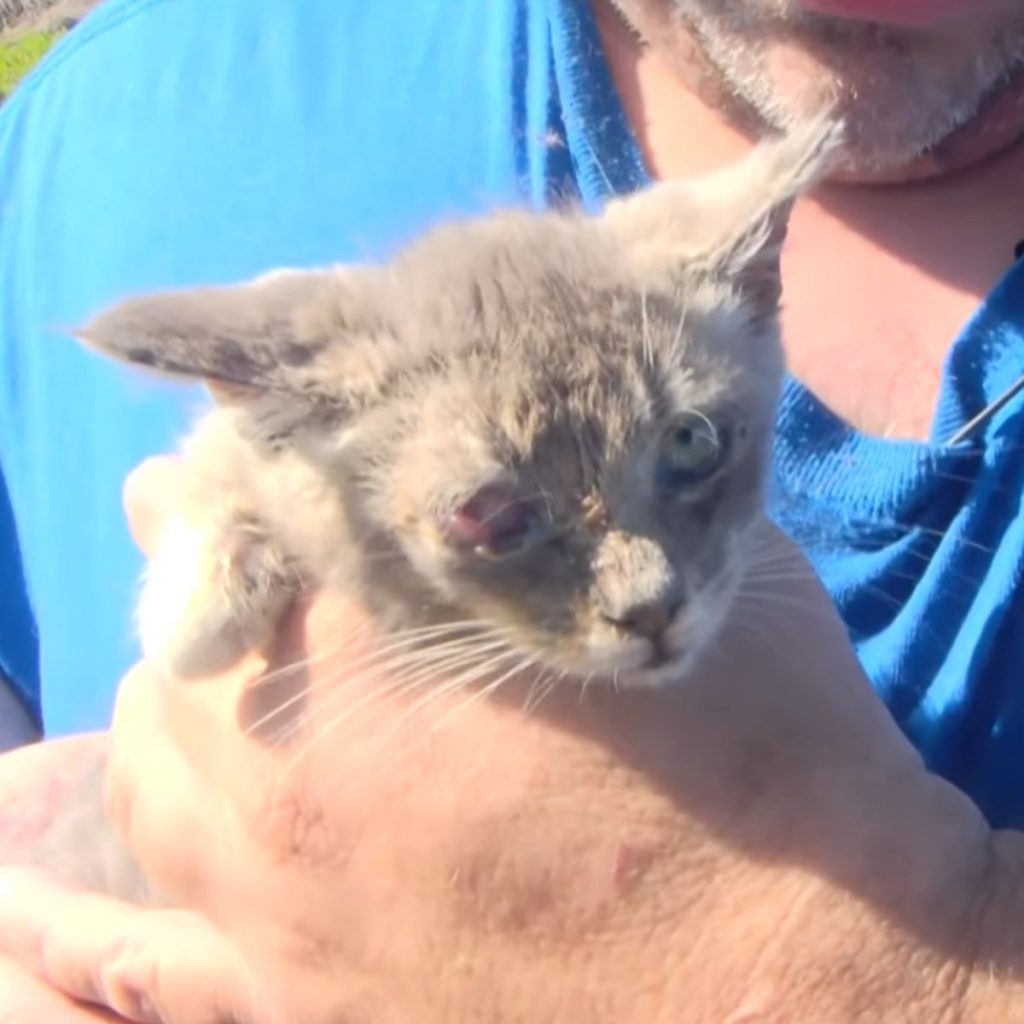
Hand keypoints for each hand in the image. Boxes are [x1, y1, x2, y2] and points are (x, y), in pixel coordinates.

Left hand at [0, 456, 1003, 1021]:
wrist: (819, 978)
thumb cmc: (771, 757)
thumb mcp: (681, 588)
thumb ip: (577, 518)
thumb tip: (524, 475)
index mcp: (397, 642)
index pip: (259, 502)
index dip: (262, 456)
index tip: (271, 435)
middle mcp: (301, 772)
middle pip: (187, 621)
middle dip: (213, 556)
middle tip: (251, 531)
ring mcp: (282, 907)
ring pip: (153, 767)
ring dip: (175, 694)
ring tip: (216, 659)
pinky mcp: (303, 1008)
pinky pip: (135, 965)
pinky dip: (77, 919)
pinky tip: (32, 904)